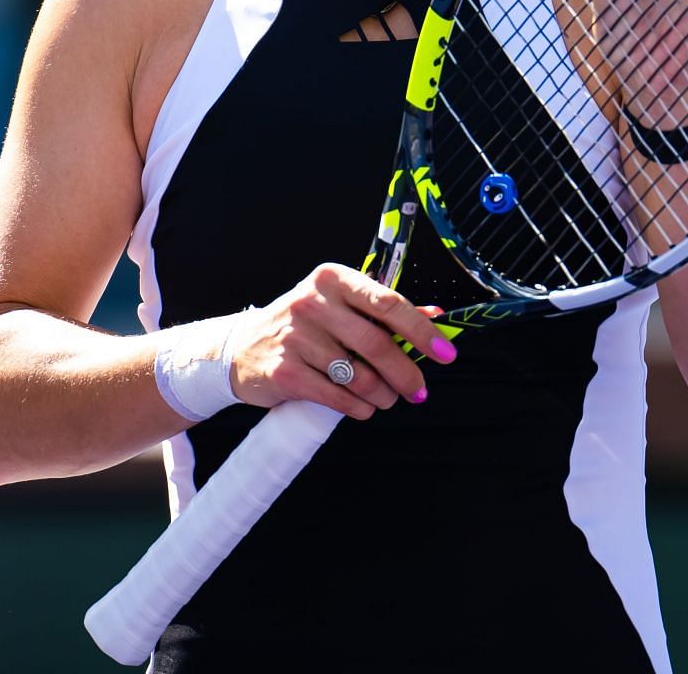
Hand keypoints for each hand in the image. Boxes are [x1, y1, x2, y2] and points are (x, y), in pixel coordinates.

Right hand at [225, 263, 454, 420]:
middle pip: (375, 344)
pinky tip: (364, 407)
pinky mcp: (284, 371)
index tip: (445, 353)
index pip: (387, 303)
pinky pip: (335, 395)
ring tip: (387, 399)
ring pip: (357, 375)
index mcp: (333, 279)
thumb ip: (385, 310)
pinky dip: (357, 407)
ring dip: (382, 394)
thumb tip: (437, 316)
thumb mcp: (340, 306)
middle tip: (419, 391)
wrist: (242, 348)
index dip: (421, 331)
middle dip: (406, 373)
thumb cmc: (304, 325)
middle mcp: (312, 303)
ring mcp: (295, 337)